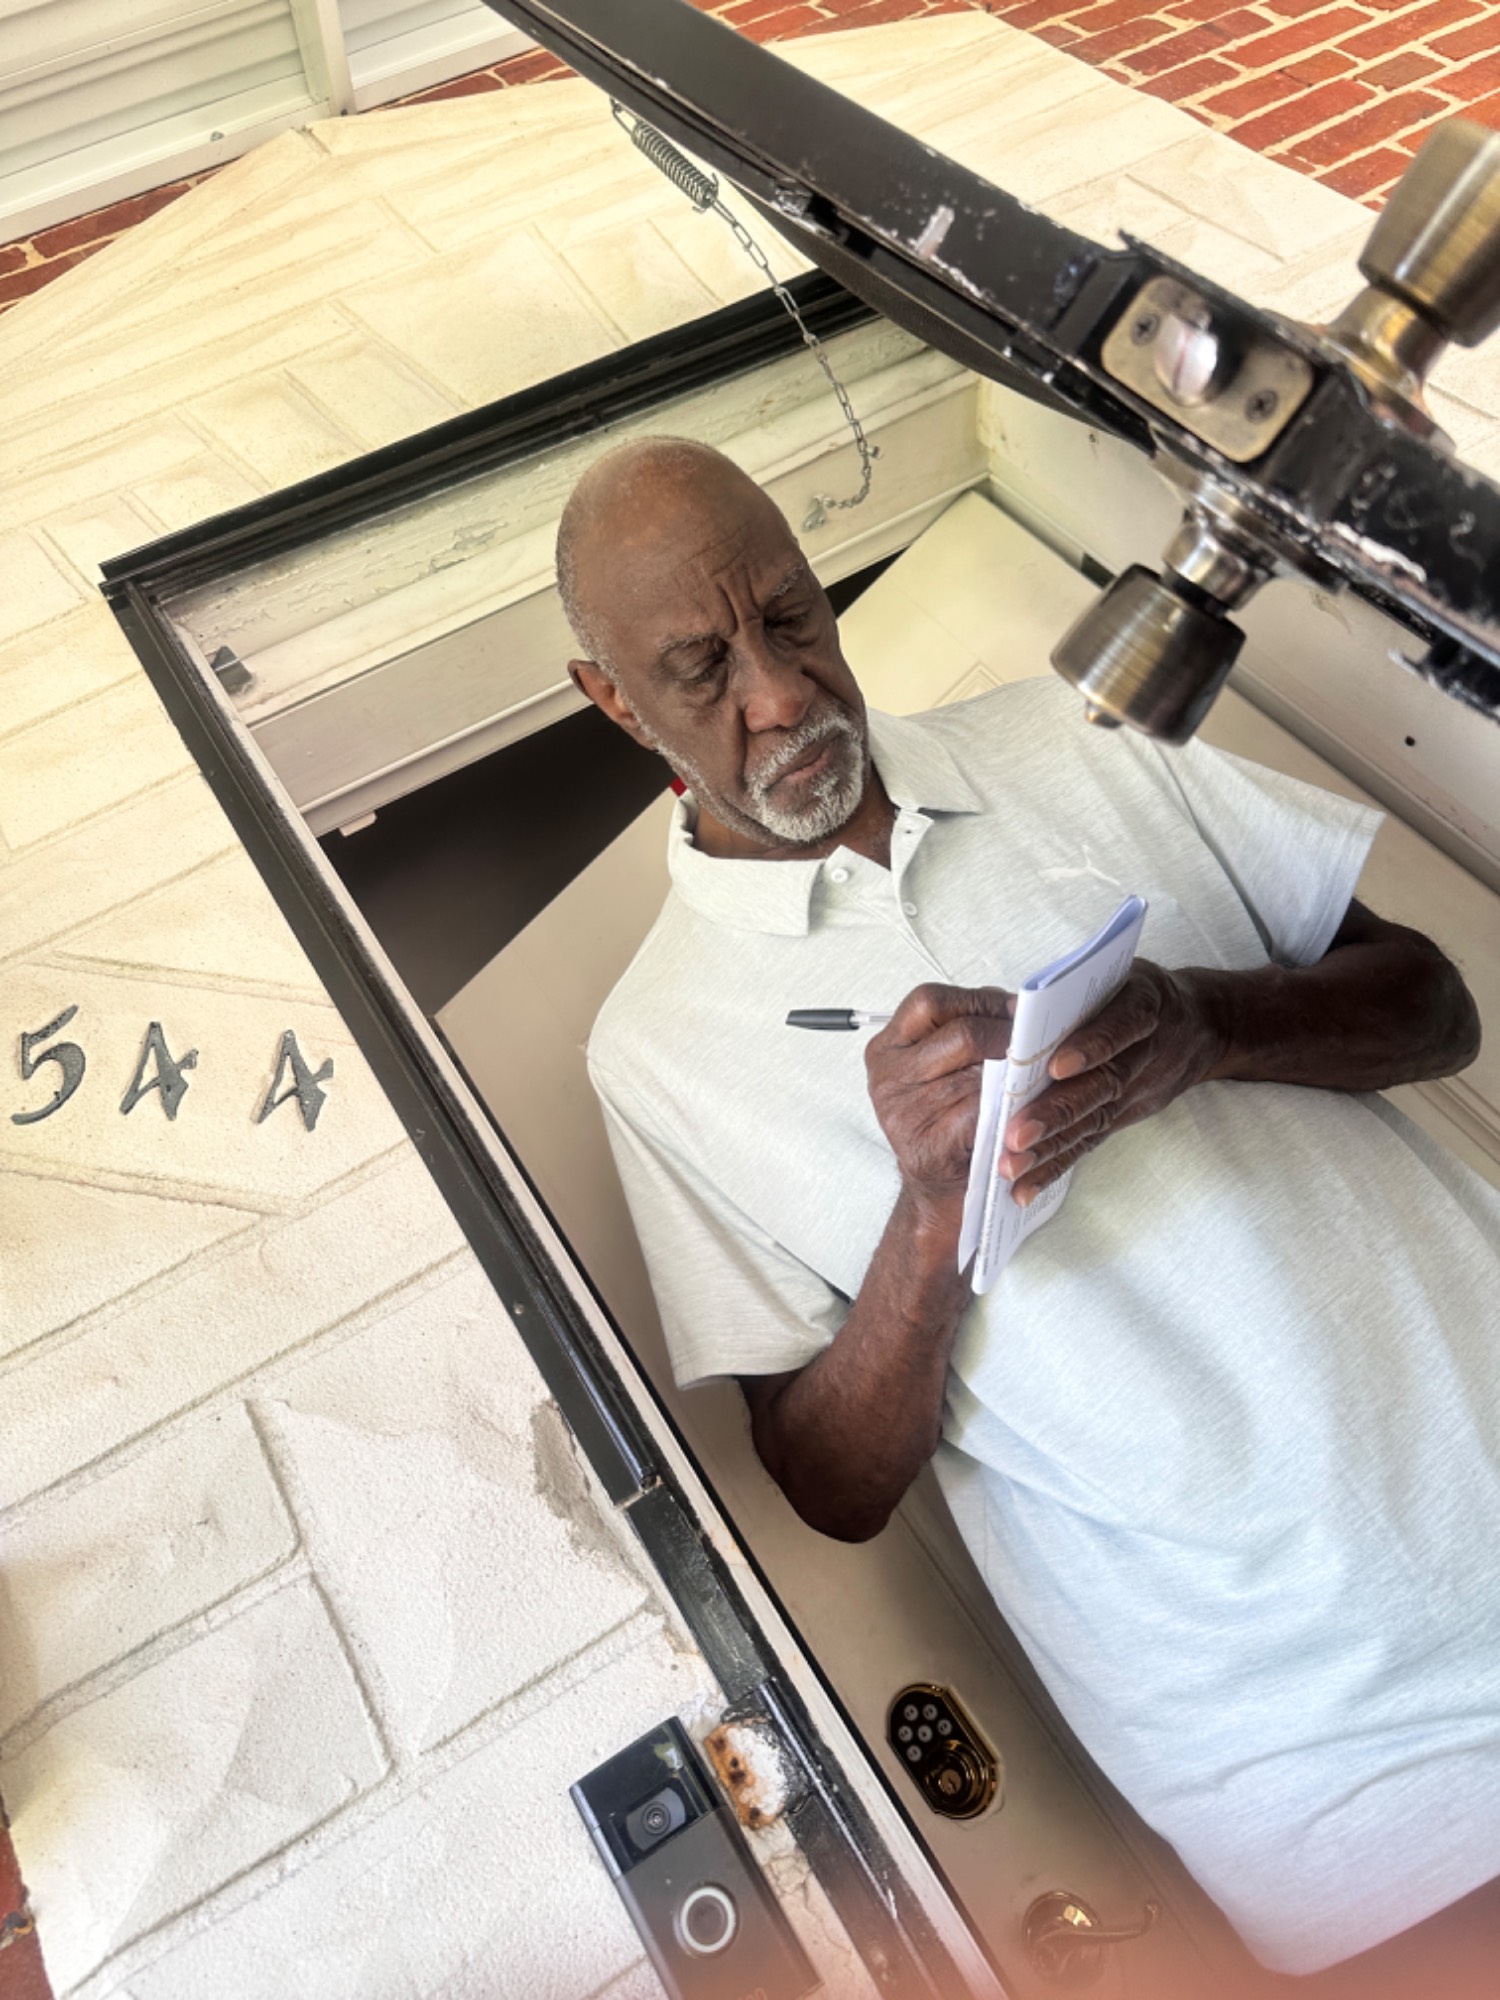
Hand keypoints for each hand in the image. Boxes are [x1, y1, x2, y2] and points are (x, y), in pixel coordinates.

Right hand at [866, 984, 1013, 1230]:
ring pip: (978, 1073)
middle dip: (1008, 1035)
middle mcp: (887, 1077)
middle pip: (960, 1033)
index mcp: (887, 1049)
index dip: (979, 999)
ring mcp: (903, 1113)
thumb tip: (1018, 1007)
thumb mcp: (941, 1069)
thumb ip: (964, 1034)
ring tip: (1038, 1071)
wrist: (937, 1193)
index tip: (1015, 1010)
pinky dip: (1012, 1106)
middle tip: (1036, 1044)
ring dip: (1017, 1070)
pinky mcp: (929, 1146)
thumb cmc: (948, 1123)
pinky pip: (984, 1113)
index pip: (930, 1002)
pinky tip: (1027, 1106)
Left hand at [1001, 961, 1223, 1206]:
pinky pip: (1088, 1144)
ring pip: (1092, 1121)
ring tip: (1011, 1166)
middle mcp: (1143, 1055)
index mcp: (1143, 1007)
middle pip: (1102, 1085)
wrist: (1202, 1027)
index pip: (1121, 1028)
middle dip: (1058, 1112)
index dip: (1093, 1047)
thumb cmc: (1143, 993)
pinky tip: (1024, 1190)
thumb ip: (1076, 990)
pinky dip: (1055, 1169)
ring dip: (1050, 1148)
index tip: (1058, 1065)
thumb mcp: (1122, 975)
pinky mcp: (1122, 1118)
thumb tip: (1013, 1009)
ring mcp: (1134, 1093)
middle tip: (1017, 1134)